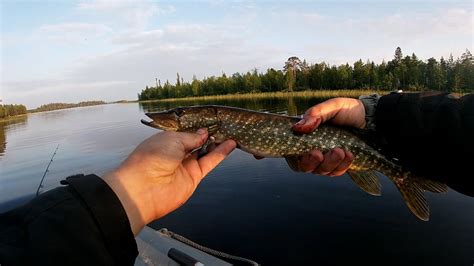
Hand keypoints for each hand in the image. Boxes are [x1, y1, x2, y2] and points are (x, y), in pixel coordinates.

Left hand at [102, 129, 235, 234]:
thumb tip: (204, 133)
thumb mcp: (173, 140)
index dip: (199, 127)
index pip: (186, 132)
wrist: (144, 189)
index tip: (213, 120)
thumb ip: (191, 137)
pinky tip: (231, 144)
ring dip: (218, 143)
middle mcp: (176, 153)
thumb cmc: (152, 158)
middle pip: (197, 142)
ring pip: (205, 152)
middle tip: (226, 125)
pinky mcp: (194, 177)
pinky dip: (220, 154)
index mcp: (166, 140)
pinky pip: (209, 163)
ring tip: (232, 132)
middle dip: (209, 134)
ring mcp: (185, 165)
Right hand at [292, 97, 365, 175]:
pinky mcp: (338, 166)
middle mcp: (311, 151)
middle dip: (312, 162)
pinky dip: (342, 165)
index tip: (312, 151)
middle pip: (304, 167)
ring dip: (330, 162)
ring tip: (341, 150)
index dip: (297, 157)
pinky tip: (350, 154)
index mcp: (304, 136)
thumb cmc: (347, 110)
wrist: (370, 119)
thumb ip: (314, 115)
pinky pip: (336, 172)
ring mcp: (325, 160)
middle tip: (320, 154)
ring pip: (321, 170)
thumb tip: (297, 128)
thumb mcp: (332, 107)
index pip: (292, 153)